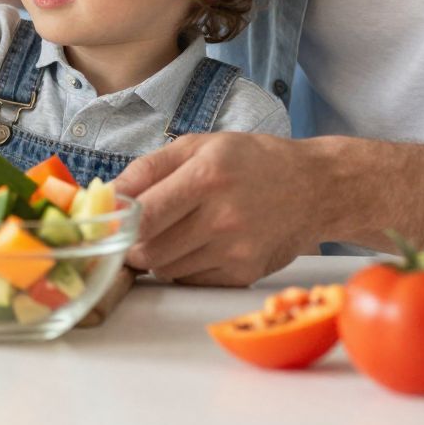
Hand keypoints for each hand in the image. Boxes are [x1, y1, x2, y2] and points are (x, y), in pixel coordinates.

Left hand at [112, 133, 324, 286]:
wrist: (314, 189)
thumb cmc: (252, 161)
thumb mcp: (199, 145)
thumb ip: (149, 168)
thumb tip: (109, 195)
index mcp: (208, 175)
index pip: (145, 214)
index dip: (120, 222)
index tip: (111, 219)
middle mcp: (223, 216)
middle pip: (149, 250)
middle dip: (133, 242)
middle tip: (138, 228)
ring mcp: (235, 250)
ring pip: (165, 268)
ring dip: (157, 254)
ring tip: (175, 230)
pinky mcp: (243, 274)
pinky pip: (190, 279)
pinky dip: (182, 266)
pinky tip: (198, 243)